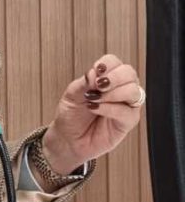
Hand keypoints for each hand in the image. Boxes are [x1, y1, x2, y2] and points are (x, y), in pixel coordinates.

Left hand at [42, 54, 142, 174]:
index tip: (97, 70)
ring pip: (133, 91)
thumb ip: (84, 82)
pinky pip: (127, 112)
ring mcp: (125, 105)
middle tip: (97, 86)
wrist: (67, 139)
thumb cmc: (70, 115)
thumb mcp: (71, 95)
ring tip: (94, 99)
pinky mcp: (127, 122)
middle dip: (113, 77)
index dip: (107, 64)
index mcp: (106, 79)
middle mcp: (119, 89)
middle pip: (129, 73)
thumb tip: (95, 72)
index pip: (114, 62)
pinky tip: (95, 109)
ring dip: (112, 93)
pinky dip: (110, 108)